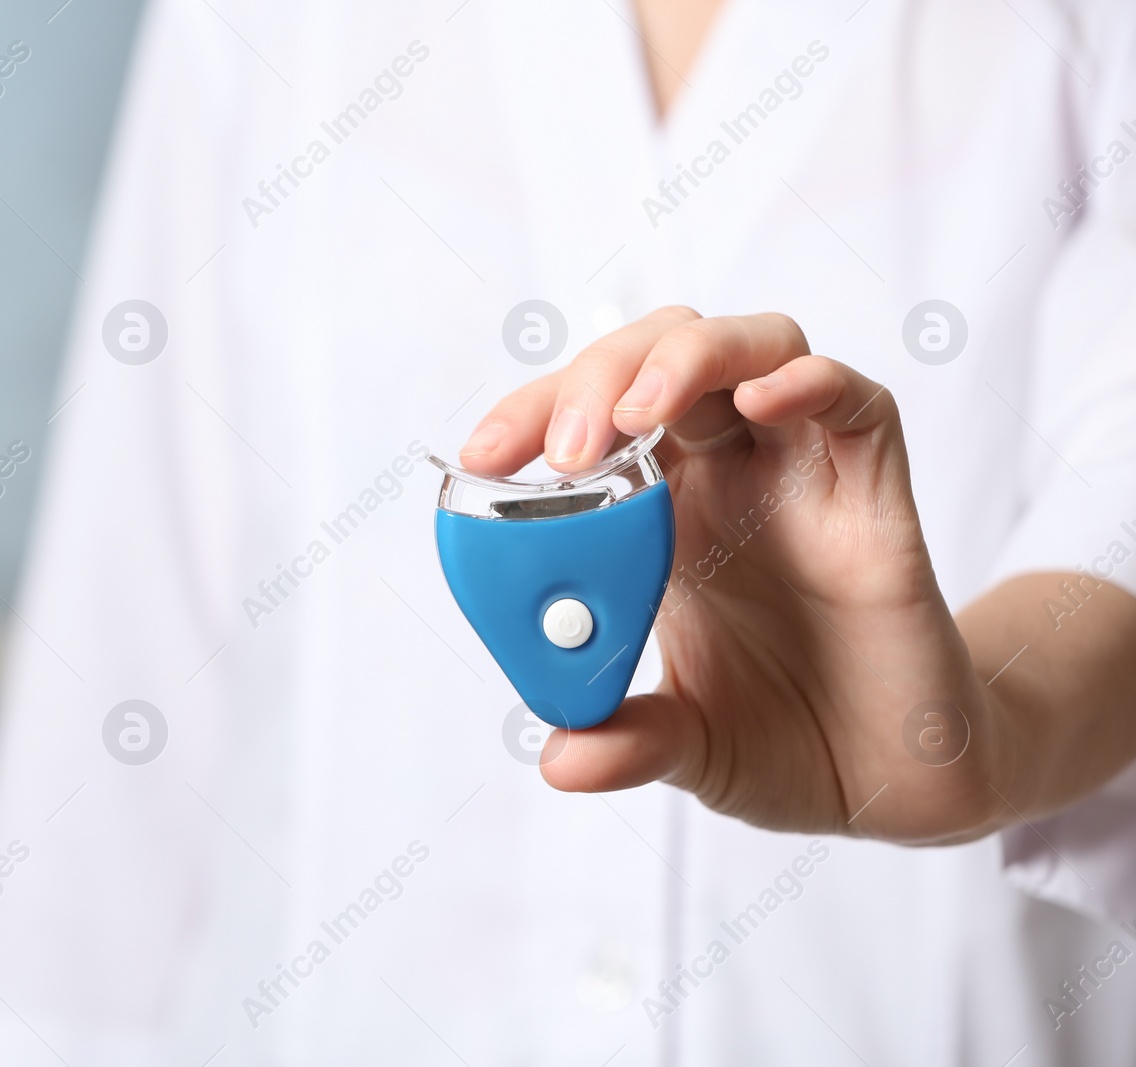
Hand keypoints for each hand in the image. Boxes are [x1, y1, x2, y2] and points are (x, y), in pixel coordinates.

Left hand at [460, 307, 1015, 842]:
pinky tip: (760, 402)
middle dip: (596, 381)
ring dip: (683, 361)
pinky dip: (808, 382)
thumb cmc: (786, 741)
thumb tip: (558, 760)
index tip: (480, 461)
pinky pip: (855, 403)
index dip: (533, 418)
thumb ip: (630, 742)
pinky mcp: (877, 493)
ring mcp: (803, 473)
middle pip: (657, 361)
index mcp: (660, 515)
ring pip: (750, 349)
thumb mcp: (689, 748)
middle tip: (558, 452)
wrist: (894, 781)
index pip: (590, 422)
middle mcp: (727, 475)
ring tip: (631, 420)